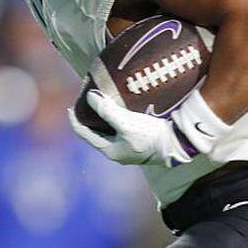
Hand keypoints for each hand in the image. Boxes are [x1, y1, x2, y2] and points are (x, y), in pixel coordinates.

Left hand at [68, 90, 194, 166]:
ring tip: (103, 102)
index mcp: (110, 149)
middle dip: (90, 117)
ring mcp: (129, 147)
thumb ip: (106, 111)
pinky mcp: (139, 142)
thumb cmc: (149, 136)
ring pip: (109, 130)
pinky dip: (117, 118)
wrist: (176, 144)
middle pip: (96, 132)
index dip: (75, 120)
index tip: (71, 106)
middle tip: (88, 102)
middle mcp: (117, 150)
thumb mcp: (125, 123)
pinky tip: (121, 109)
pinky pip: (121, 129)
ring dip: (104, 117)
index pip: (84, 133)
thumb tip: (89, 96)